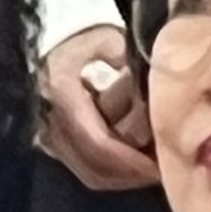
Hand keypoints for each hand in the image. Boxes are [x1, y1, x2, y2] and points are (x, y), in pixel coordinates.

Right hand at [38, 26, 158, 190]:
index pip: (99, 143)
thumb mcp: (108, 40)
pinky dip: (112, 170)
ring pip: (89, 173)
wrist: (44, 38)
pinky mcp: (52, 143)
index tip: (161, 165)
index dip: (132, 161)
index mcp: (62, 94)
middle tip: (165, 168)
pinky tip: (135, 159)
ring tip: (153, 164)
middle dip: (132, 174)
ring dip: (124, 175)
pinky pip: (84, 167)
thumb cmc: (80, 36)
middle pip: (95, 168)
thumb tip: (158, 95)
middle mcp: (49, 122)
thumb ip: (132, 66)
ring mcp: (47, 136)